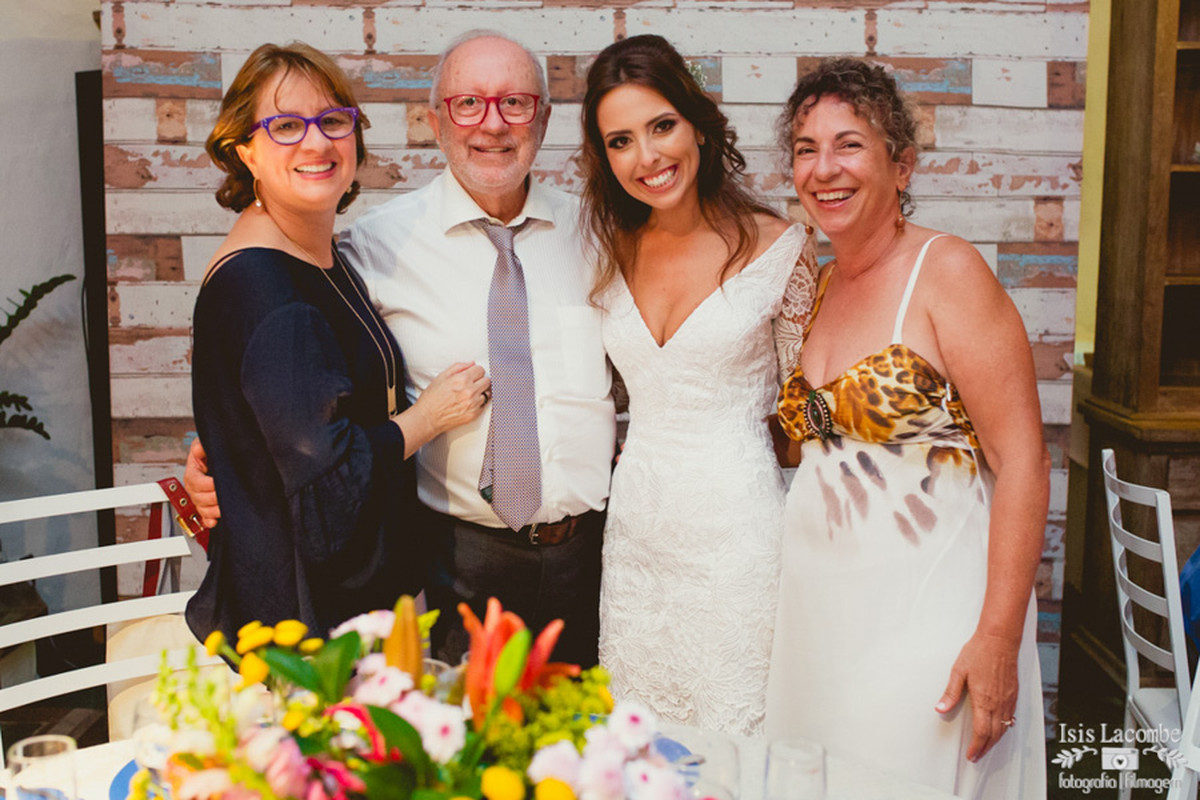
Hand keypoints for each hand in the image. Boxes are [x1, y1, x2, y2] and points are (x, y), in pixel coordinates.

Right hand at [184, 437, 220, 527]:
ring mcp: (199, 497)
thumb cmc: (212, 452)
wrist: (221, 460)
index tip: (217, 483)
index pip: (195, 481)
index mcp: (193, 471)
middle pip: (198, 497)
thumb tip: (199, 448)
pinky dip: (208, 521)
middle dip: (213, 498)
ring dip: (213, 511)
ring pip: (201, 508)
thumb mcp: (207, 445)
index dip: (206, 484)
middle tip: (227, 496)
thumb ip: (201, 446)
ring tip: (224, 508)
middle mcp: (194, 486)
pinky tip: (214, 521)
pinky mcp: (205, 506)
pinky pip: (204, 517)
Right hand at [412, 362, 490, 436]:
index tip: (472, 374)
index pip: (480, 370)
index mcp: (462, 379)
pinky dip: (479, 402)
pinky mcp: (474, 414)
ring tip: (470, 393)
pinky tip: (469, 402)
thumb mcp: (441, 377)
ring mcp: (473, 404)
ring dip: (481, 392)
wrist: (428, 418)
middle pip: (487, 381)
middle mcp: (470, 391)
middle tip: (472, 383)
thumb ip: (458, 367)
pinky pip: (484, 405)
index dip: (475, 371)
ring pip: (488, 393)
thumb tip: (471, 363)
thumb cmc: (432, 398)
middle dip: (480, 380)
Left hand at [935, 631, 1019, 761]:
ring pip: (1004, 728)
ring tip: (986, 747)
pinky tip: (1000, 729)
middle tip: (977, 756)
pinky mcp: (1013, 694)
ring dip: (995, 740)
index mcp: (984, 700)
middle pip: (994, 734)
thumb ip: (951, 693)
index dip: (976, 746)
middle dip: (985, 748)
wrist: (1000, 639)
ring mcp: (1008, 699)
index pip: (981, 732)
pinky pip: (1010, 718)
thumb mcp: (958, 671)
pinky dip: (1004, 728)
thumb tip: (940, 708)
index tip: (971, 755)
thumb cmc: (979, 652)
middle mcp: (998, 703)